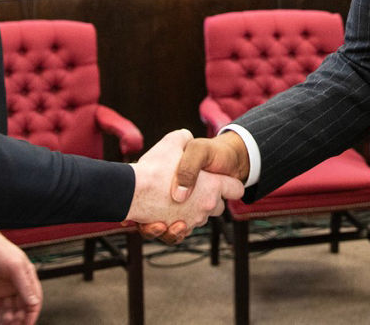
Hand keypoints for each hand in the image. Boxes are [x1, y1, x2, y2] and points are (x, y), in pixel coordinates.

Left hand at [0, 230, 41, 324]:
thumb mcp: (14, 266)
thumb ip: (24, 285)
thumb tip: (34, 303)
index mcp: (26, 278)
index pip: (33, 301)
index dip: (31, 315)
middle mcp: (16, 285)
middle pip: (20, 309)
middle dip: (17, 321)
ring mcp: (3, 290)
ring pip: (7, 312)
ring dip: (5, 322)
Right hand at [125, 129, 244, 243]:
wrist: (132, 192)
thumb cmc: (155, 167)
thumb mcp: (174, 141)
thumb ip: (185, 138)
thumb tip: (186, 139)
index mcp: (213, 185)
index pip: (236, 189)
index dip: (230, 183)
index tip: (220, 179)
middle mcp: (206, 207)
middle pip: (218, 206)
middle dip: (208, 198)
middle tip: (192, 186)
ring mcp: (192, 221)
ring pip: (198, 218)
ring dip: (189, 210)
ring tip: (171, 198)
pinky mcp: (175, 231)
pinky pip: (182, 230)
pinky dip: (175, 224)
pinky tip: (164, 213)